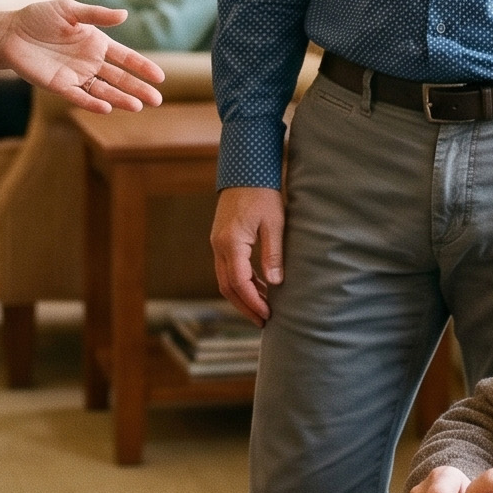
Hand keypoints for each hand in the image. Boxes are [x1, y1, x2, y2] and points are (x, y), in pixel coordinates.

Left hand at [0, 0, 163, 111]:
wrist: (10, 31)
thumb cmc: (39, 17)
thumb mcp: (69, 10)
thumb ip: (96, 15)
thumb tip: (125, 15)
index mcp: (96, 43)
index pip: (125, 57)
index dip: (142, 67)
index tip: (159, 77)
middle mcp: (89, 62)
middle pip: (119, 78)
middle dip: (138, 88)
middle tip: (157, 100)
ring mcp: (75, 75)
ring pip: (103, 91)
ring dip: (120, 99)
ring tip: (137, 106)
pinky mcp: (58, 85)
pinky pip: (79, 96)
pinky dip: (92, 103)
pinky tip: (107, 108)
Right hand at [211, 187, 284, 325]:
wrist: (246, 171)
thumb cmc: (263, 194)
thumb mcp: (274, 223)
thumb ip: (273, 253)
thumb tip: (275, 283)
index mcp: (231, 242)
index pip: (239, 282)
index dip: (253, 302)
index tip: (268, 314)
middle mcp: (219, 246)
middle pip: (227, 287)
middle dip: (245, 306)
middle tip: (263, 321)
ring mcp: (217, 243)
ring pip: (225, 280)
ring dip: (242, 296)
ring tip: (263, 309)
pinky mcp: (221, 240)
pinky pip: (227, 269)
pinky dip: (241, 282)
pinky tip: (258, 286)